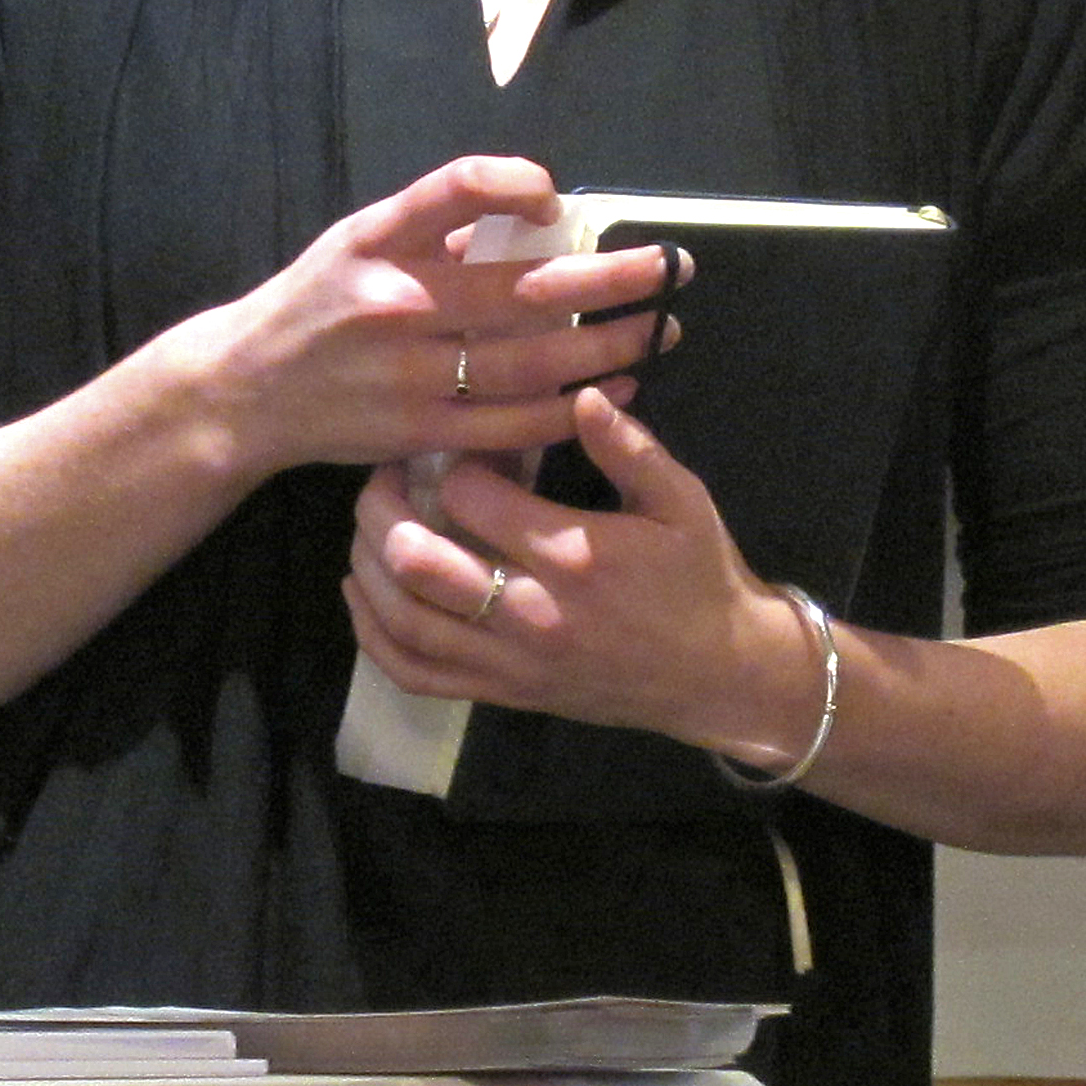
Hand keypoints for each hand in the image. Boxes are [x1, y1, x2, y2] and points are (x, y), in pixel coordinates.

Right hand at [141, 157, 672, 485]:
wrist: (246, 389)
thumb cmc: (319, 301)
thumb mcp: (359, 239)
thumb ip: (436, 224)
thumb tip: (536, 211)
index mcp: (379, 241)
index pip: (454, 190)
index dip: (514, 182)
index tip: (563, 196)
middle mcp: (395, 302)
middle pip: (521, 288)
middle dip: (609, 280)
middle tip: (671, 269)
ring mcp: (408, 373)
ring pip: (528, 362)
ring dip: (607, 348)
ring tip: (658, 330)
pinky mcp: (417, 432)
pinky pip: (509, 423)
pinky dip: (571, 409)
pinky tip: (619, 391)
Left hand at [343, 387, 828, 768]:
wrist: (720, 675)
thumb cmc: (700, 577)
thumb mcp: (683, 501)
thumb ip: (629, 448)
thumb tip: (579, 393)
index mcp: (573, 554)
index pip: (472, 497)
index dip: (453, 459)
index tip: (461, 443)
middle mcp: (530, 611)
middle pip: (416, 560)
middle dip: (382, 509)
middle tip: (385, 476)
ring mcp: (511, 660)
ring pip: (404, 620)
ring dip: (367, 568)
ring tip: (365, 528)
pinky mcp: (503, 693)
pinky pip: (418, 674)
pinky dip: (375, 638)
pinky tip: (365, 596)